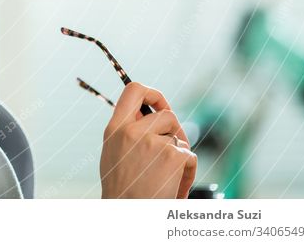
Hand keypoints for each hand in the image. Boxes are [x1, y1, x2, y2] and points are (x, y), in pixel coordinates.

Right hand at [100, 82, 196, 198]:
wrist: (127, 214)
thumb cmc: (122, 190)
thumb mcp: (113, 153)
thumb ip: (127, 131)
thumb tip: (148, 115)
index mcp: (114, 128)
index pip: (133, 90)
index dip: (152, 93)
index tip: (159, 104)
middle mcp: (132, 131)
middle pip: (166, 114)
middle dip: (175, 130)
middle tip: (175, 145)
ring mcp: (153, 142)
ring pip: (179, 137)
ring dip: (180, 153)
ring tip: (169, 175)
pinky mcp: (172, 156)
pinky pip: (189, 155)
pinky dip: (188, 172)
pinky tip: (176, 186)